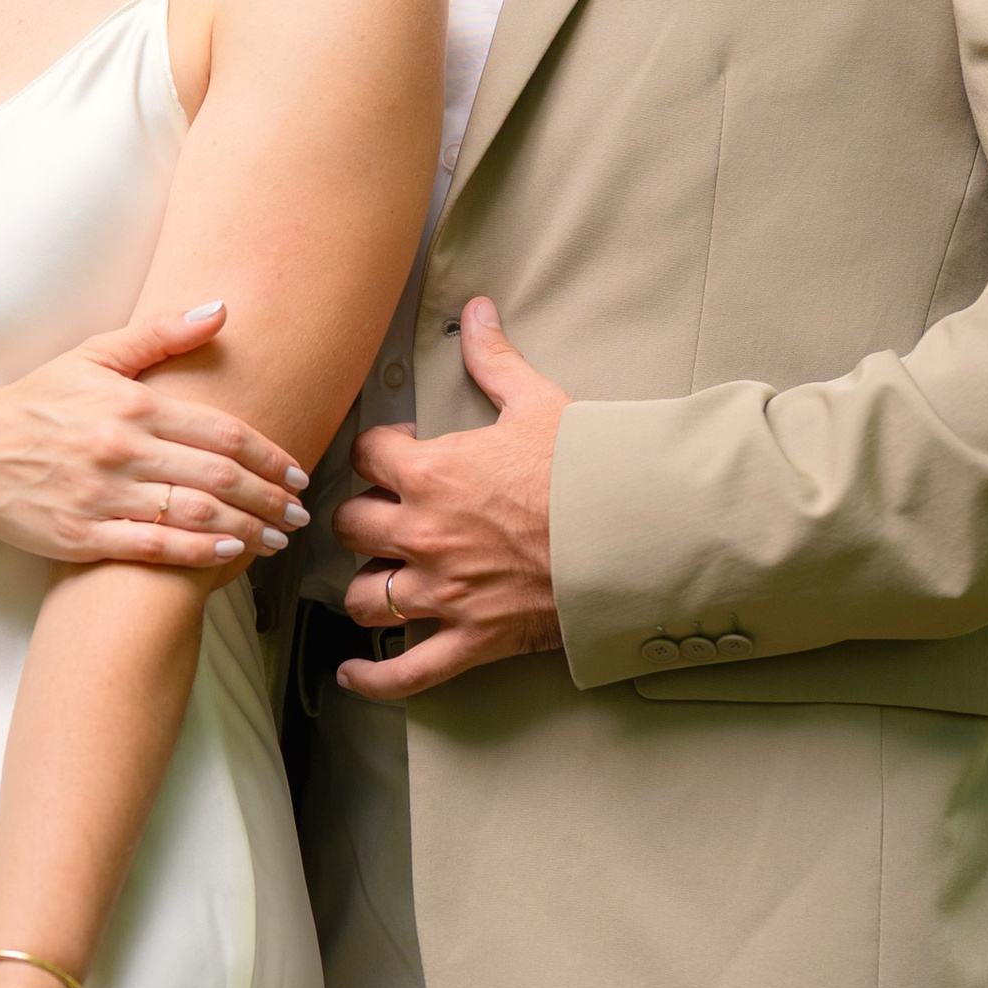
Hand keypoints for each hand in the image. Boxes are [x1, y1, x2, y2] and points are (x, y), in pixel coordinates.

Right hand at [0, 297, 310, 567]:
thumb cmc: (38, 401)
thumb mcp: (95, 355)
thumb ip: (161, 333)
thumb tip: (222, 308)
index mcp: (132, 403)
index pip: (220, 431)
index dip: (268, 454)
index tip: (298, 471)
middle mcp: (121, 449)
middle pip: (217, 477)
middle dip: (269, 497)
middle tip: (300, 511)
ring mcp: (101, 495)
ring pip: (193, 515)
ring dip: (246, 528)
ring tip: (276, 537)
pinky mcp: (81, 536)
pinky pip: (152, 547)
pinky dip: (196, 552)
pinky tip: (228, 554)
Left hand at [335, 299, 569, 701]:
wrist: (635, 535)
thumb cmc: (586, 470)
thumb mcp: (538, 403)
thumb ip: (495, 359)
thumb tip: (478, 309)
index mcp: (431, 473)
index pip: (368, 454)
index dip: (380, 449)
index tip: (396, 452)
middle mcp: (423, 535)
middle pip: (353, 526)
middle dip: (362, 517)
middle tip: (384, 514)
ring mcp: (443, 592)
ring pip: (365, 597)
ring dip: (366, 587)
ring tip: (378, 577)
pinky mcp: (469, 639)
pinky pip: (406, 671)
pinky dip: (375, 678)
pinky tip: (353, 673)